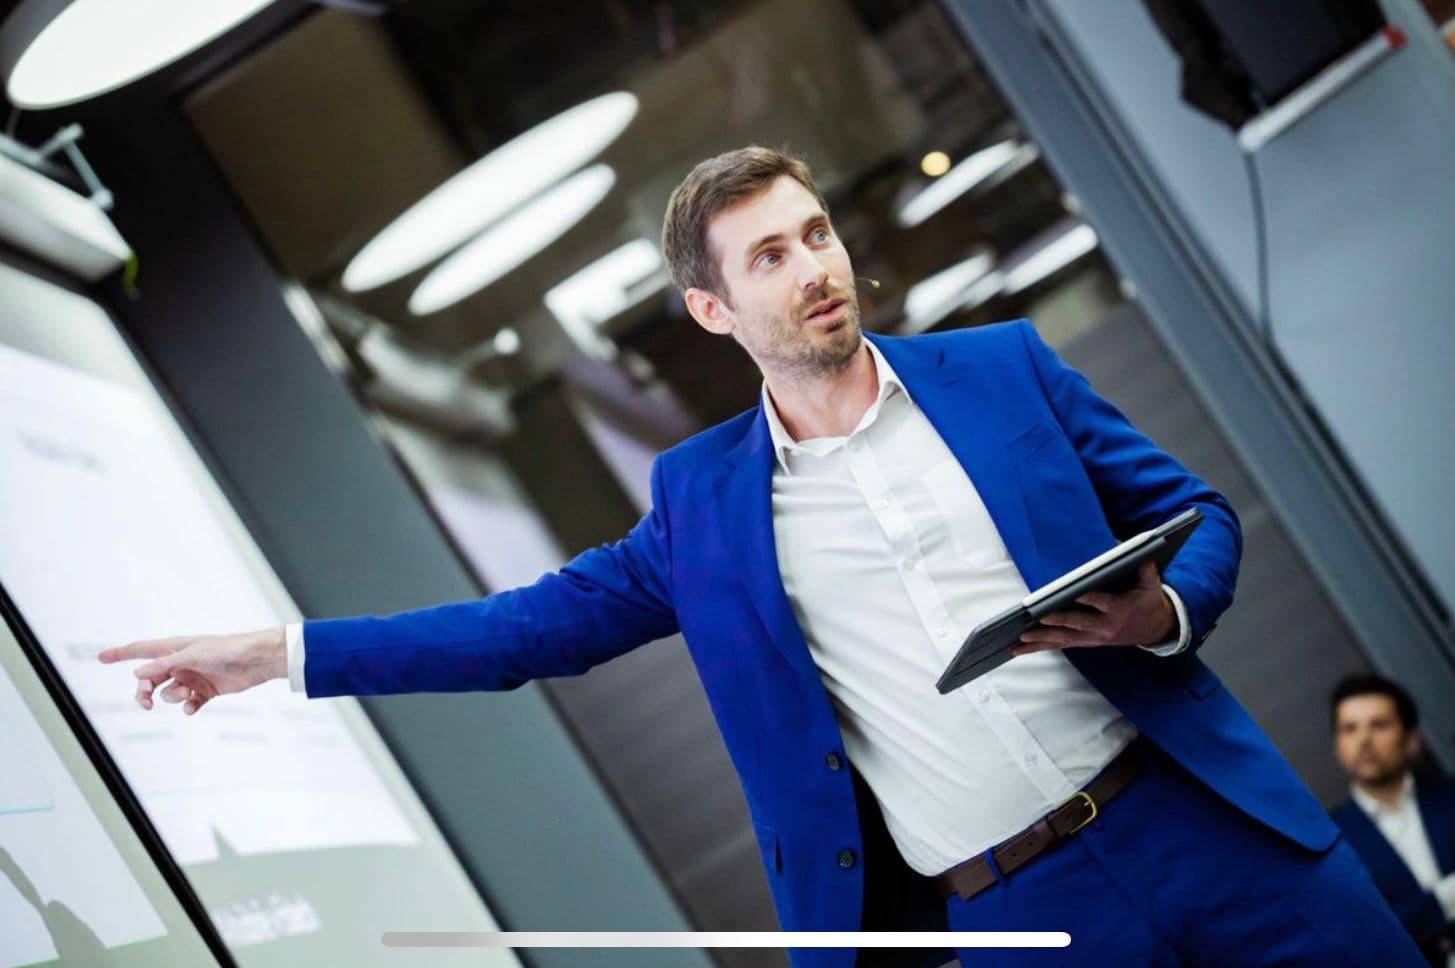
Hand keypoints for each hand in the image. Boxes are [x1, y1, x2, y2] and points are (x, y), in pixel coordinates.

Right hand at [97, 627, 287, 714]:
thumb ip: (164, 665)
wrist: (258, 660)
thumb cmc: (227, 650)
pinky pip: (189, 704)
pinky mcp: (206, 691)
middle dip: (143, 692)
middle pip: (150, 681)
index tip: (100, 657)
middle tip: (144, 703)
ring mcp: (193, 677)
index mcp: (175, 648)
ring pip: (168, 694)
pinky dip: (189, 707)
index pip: (142, 650)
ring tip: (188, 695)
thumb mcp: (192, 656)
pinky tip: (193, 707)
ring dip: (173, 698)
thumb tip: (137, 674)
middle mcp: (181, 663)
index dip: (121, 654)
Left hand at [1014, 562, 1174, 655]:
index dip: (1092, 600)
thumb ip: (1146, 570)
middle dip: (1059, 621)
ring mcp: (1094, 636)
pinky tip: (1022, 649)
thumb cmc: (1148, 601)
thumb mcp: (1152, 585)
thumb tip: (1144, 552)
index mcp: (1120, 609)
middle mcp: (1104, 626)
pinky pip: (1061, 645)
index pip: (1104, 603)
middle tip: (1041, 617)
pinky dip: (1041, 646)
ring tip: (1021, 638)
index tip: (1079, 595)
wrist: (1154, 628)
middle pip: (1079, 623)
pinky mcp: (1086, 641)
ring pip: (1065, 638)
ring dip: (1043, 638)